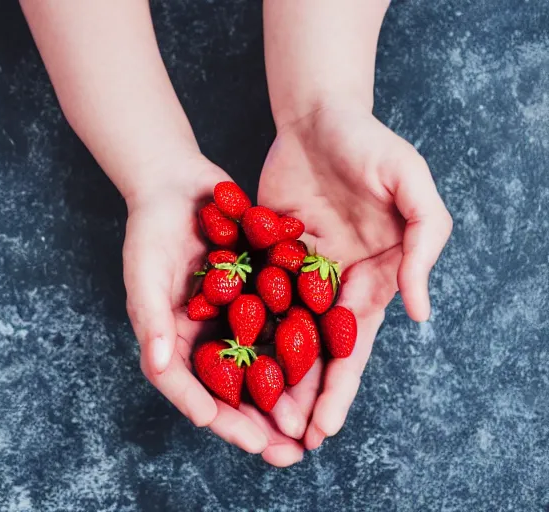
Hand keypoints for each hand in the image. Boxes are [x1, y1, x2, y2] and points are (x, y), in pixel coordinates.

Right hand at [123, 155, 313, 466]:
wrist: (177, 182)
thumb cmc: (150, 227)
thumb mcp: (144, 270)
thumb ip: (149, 318)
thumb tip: (157, 366)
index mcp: (169, 341)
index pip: (191, 390)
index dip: (220, 418)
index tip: (249, 440)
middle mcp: (200, 339)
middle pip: (229, 392)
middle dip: (258, 424)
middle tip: (289, 454)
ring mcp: (229, 321)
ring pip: (258, 371)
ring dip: (282, 400)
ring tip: (311, 429)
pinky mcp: (255, 298)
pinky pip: (279, 332)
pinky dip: (299, 354)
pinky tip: (327, 370)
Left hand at [258, 107, 451, 448]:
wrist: (316, 114)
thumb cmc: (371, 143)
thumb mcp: (411, 183)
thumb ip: (425, 242)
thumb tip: (422, 313)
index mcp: (374, 277)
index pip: (355, 346)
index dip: (340, 388)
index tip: (324, 427)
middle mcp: (335, 284)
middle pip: (315, 352)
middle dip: (301, 396)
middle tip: (283, 440)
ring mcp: (298, 273)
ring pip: (280, 335)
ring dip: (268, 375)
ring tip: (250, 414)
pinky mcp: (265, 257)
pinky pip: (250, 300)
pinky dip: (240, 331)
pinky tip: (221, 363)